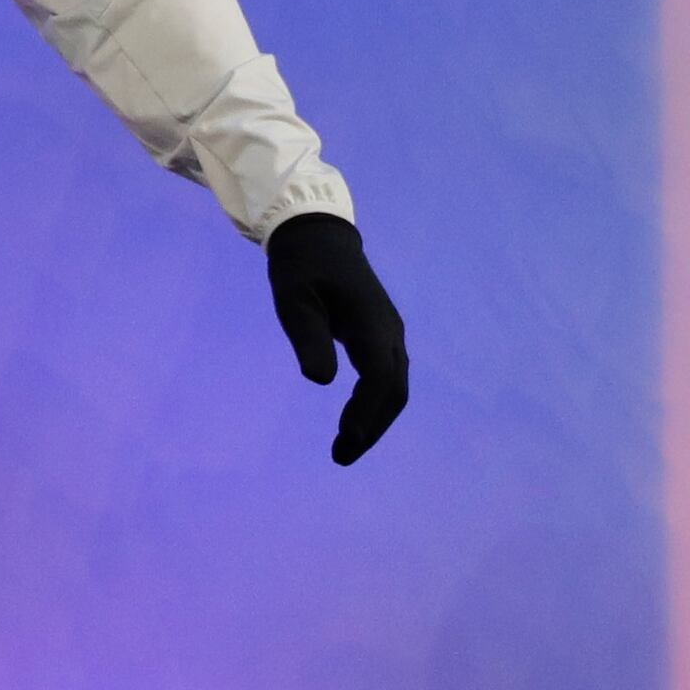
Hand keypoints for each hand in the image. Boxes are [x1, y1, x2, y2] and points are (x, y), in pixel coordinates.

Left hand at [268, 212, 409, 464]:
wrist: (318, 234)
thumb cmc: (302, 266)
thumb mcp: (294, 300)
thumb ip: (308, 338)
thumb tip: (320, 381)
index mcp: (372, 325)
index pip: (379, 380)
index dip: (366, 414)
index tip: (345, 440)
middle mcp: (390, 333)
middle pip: (393, 392)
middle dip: (371, 428)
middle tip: (341, 455)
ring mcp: (390, 334)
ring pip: (394, 387)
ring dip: (374, 419)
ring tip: (345, 446)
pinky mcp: (382, 334)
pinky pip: (387, 377)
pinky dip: (374, 404)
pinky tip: (353, 419)